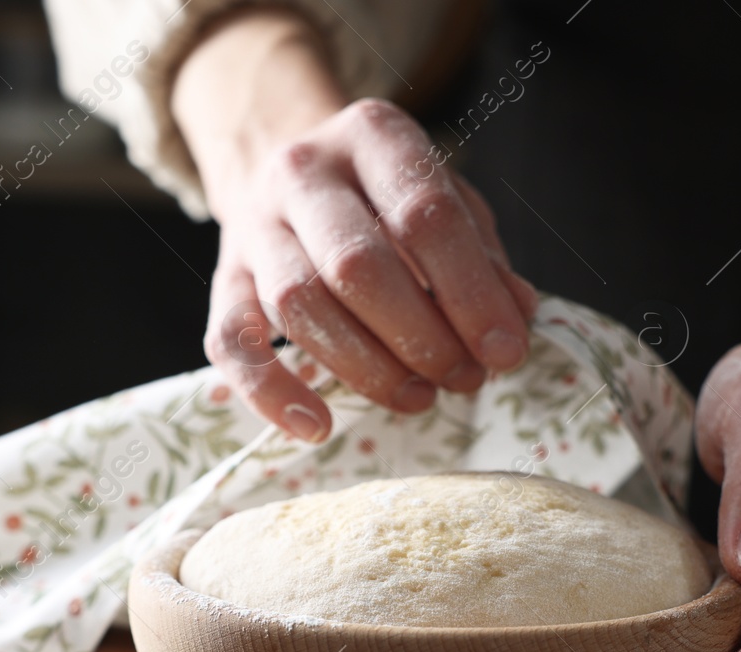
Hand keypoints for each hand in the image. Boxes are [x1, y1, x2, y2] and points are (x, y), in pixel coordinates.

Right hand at [206, 100, 537, 440]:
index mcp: (373, 136)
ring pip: (299, 305)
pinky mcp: (224, 279)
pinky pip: (232, 343)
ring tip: (419, 398)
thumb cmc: (385, 196)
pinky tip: (317, 428)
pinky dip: (270, 393)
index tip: (506, 351)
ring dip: (367, 367)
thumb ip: (483, 257)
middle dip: (421, 337)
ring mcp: (253, 225)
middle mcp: (304, 171)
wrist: (283, 162)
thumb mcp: (446, 200)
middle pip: (357, 264)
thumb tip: (516, 320)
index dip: (471, 292)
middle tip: (464, 378)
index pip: (424, 215)